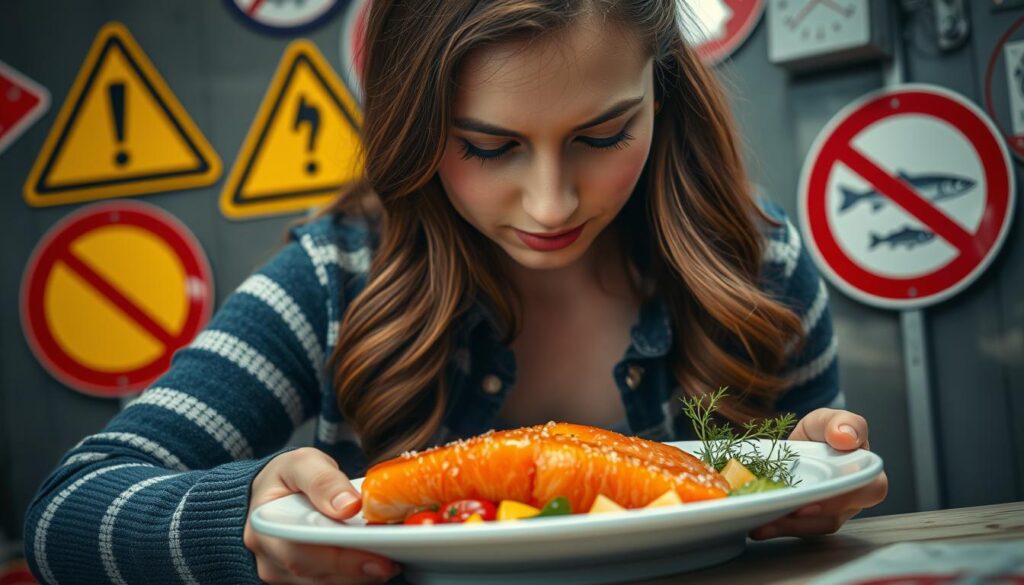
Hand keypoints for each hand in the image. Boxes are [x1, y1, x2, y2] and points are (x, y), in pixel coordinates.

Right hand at [244, 447, 399, 582]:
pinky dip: (355, 577)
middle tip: (391, 563)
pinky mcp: (301, 579)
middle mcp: (270, 558)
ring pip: (325, 584)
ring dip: (359, 577)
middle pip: (315, 575)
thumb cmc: (287, 477)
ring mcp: (283, 573)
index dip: (339, 560)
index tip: (374, 557)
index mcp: (264, 526)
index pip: (299, 552)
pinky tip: (376, 563)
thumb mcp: (302, 463)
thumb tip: (348, 505)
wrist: (275, 492)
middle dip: (356, 572)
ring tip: (390, 561)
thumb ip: (323, 480)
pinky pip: (330, 584)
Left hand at [750, 408, 887, 539]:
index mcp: (864, 473)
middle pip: (834, 518)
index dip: (843, 499)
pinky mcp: (805, 519)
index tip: (813, 500)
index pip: (868, 490)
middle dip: (806, 521)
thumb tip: (845, 437)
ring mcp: (827, 512)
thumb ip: (845, 422)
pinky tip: (757, 527)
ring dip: (787, 528)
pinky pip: (795, 528)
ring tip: (762, 524)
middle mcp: (850, 498)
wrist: (802, 441)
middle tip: (781, 515)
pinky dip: (776, 528)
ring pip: (813, 527)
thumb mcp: (831, 419)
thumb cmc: (824, 430)